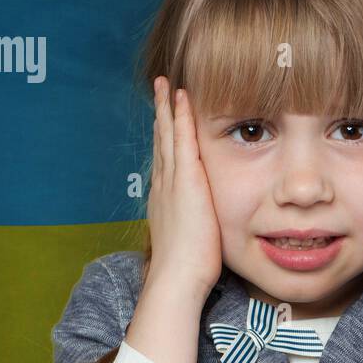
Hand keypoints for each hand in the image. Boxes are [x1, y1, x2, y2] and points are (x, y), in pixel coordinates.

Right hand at [145, 75, 223, 298]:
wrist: (177, 278)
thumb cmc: (187, 269)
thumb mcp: (189, 240)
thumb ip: (194, 227)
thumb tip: (201, 228)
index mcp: (165, 199)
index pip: (166, 160)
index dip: (165, 137)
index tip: (166, 119)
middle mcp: (163, 185)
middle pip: (161, 141)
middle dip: (162, 114)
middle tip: (160, 89)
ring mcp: (172, 181)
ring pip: (168, 135)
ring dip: (167, 107)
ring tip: (166, 84)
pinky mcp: (185, 181)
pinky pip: (181, 140)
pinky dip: (180, 117)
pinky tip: (182, 98)